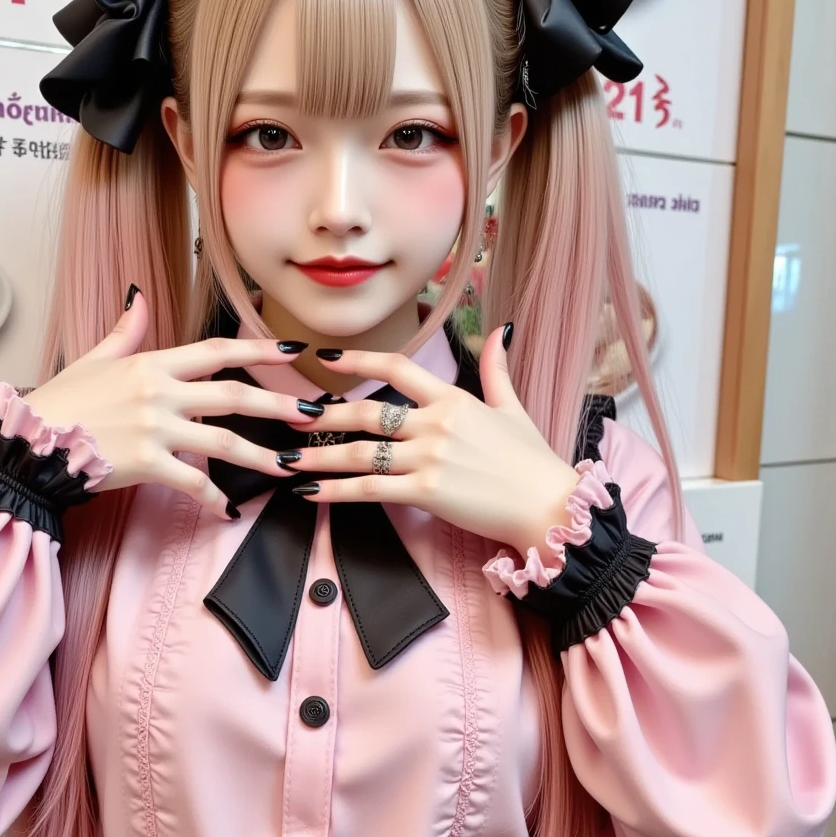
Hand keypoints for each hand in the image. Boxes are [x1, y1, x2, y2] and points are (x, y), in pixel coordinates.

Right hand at [21, 287, 323, 521]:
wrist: (27, 442)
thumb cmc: (59, 402)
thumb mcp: (93, 359)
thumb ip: (126, 331)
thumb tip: (141, 298)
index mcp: (151, 363)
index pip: (216, 351)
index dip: (259, 349)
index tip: (293, 351)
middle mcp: (159, 392)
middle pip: (235, 394)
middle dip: (279, 404)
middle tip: (313, 415)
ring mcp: (155, 428)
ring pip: (224, 441)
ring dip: (263, 456)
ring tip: (291, 467)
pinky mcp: (146, 464)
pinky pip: (193, 483)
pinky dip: (215, 500)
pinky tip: (230, 512)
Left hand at [284, 325, 580, 559]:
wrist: (548, 505)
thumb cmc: (533, 462)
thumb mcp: (514, 408)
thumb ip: (496, 371)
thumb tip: (501, 331)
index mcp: (454, 399)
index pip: (397, 368)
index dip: (359, 361)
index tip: (327, 360)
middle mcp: (436, 423)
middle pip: (367, 412)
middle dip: (325, 415)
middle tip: (293, 417)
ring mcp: (430, 458)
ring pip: (361, 452)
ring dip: (318, 456)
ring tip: (287, 459)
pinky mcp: (427, 493)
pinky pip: (370, 490)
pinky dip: (335, 491)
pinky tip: (309, 492)